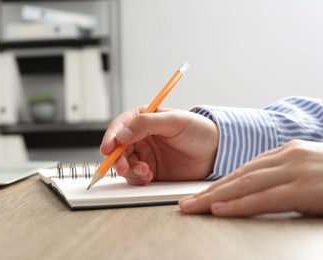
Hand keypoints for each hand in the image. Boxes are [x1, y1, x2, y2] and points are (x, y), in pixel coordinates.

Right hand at [100, 106, 218, 184]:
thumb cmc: (198, 130)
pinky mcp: (151, 171)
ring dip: (130, 170)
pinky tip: (149, 176)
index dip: (111, 137)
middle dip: (118, 159)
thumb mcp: (175, 121)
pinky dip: (138, 178)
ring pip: (124, 164)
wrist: (215, 152)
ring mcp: (145, 155)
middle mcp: (140, 137)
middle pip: (118, 149)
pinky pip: (135, 177)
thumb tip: (122, 134)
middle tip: (124, 167)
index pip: (119, 127)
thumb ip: (147, 124)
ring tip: (146, 171)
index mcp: (143, 119)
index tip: (108, 149)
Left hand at [179, 140, 322, 216]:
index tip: (203, 193)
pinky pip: (264, 198)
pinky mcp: (305, 188)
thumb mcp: (312, 168)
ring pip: (245, 185)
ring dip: (215, 198)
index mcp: (288, 152)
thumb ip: (287, 175)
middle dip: (209, 191)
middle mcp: (287, 157)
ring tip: (192, 207)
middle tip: (186, 201)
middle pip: (238, 176)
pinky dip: (239, 204)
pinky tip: (220, 210)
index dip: (221, 182)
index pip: (245, 168)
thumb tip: (265, 189)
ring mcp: (295, 170)